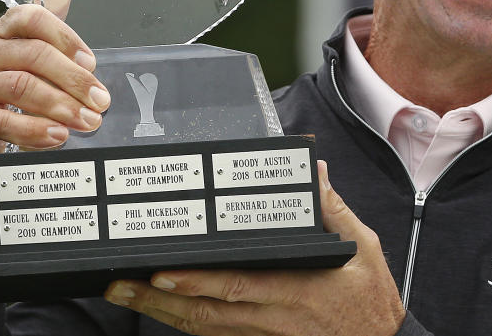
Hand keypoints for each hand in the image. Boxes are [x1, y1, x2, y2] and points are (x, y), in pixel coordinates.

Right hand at [0, 0, 109, 175]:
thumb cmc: (11, 84)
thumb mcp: (33, 47)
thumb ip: (52, 11)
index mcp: (4, 31)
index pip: (32, 17)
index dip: (66, 38)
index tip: (92, 62)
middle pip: (34, 56)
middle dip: (74, 80)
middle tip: (100, 101)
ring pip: (21, 87)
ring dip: (60, 105)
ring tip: (86, 121)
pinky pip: (3, 121)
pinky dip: (35, 130)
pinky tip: (57, 136)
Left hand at [104, 161, 405, 335]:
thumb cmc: (371, 301)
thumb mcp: (364, 249)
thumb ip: (333, 209)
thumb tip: (315, 172)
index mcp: (296, 289)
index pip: (237, 286)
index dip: (197, 282)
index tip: (163, 270)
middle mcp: (273, 317)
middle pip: (206, 312)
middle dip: (159, 299)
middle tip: (120, 283)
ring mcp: (264, 335)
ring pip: (204, 328)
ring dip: (162, 312)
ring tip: (127, 293)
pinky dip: (185, 324)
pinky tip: (162, 311)